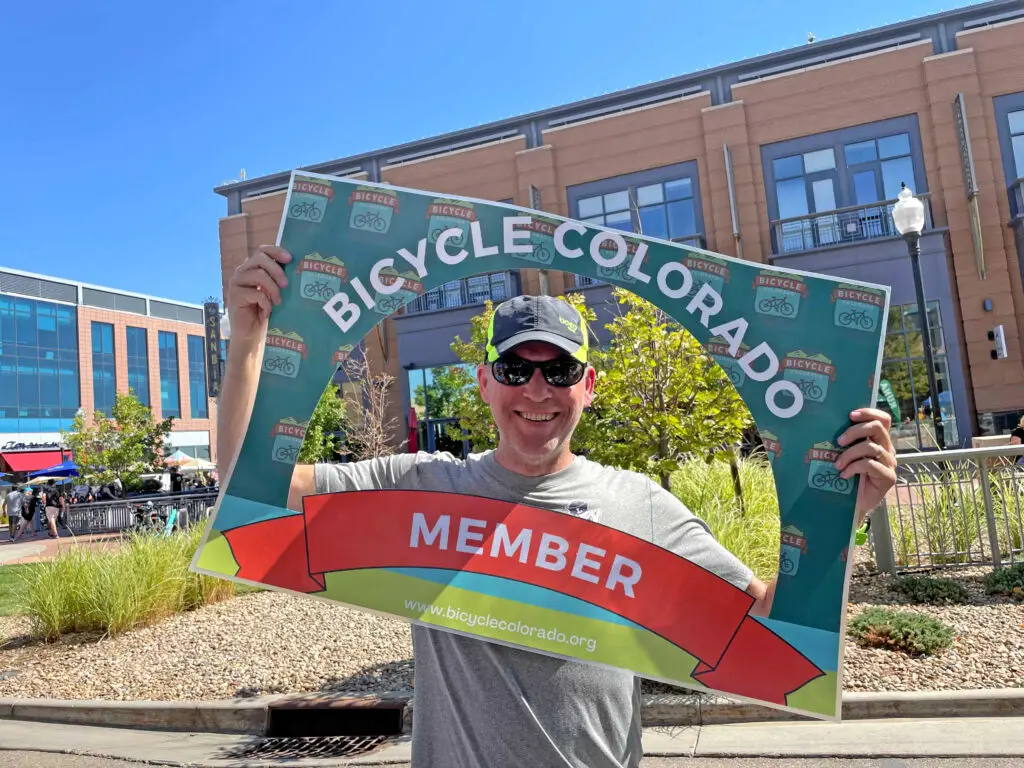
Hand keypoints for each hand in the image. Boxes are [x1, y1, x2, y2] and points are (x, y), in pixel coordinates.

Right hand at [227, 245, 291, 344]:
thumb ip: (279, 279)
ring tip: (278, 302)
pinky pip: (255, 293)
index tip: (289, 259)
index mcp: (253, 267)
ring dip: (273, 289)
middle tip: (286, 285)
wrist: (251, 334)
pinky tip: (267, 312)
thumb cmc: (265, 312)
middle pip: (260, 259)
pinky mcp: (234, 295)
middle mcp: (243, 272)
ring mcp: (237, 283)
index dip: (276, 251)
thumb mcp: (274, 292)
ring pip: (258, 275)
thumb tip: (298, 268)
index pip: (262, 250)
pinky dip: (266, 303)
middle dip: (276, 270)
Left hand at [834, 407, 896, 521]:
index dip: (869, 413)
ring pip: (871, 447)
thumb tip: (825, 425)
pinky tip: (843, 475)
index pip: (883, 419)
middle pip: (877, 428)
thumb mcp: (844, 455)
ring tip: (837, 464)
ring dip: (850, 453)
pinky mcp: (888, 477)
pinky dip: (853, 467)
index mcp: (878, 440)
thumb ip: (845, 442)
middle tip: (839, 441)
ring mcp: (889, 463)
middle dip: (855, 431)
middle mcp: (887, 449)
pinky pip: (870, 465)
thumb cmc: (846, 477)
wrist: (851, 504)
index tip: (850, 415)